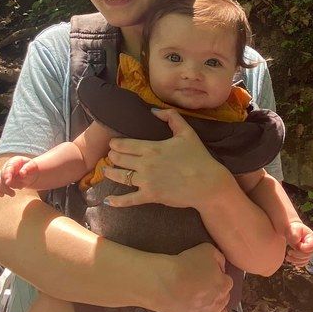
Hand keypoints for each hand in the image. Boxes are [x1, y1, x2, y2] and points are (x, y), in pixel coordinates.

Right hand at [0, 156, 38, 196]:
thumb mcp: (34, 167)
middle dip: (7, 185)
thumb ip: (28, 168)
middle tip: (17, 191)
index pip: (8, 166)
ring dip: (4, 189)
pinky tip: (1, 195)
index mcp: (15, 161)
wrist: (30, 174)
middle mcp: (7, 166)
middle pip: (1, 175)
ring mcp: (2, 173)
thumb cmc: (32, 169)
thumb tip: (22, 173)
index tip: (8, 183)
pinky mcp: (0, 181)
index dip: (7, 174)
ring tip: (13, 194)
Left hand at [103, 108, 230, 208]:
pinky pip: (129, 199)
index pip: (125, 144)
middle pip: (119, 159)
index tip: (112, 143)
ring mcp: (146, 181)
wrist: (207, 183)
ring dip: (110, 173)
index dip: (115, 144)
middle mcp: (145, 164)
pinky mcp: (150, 196)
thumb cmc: (198, 157)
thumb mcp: (187, 132)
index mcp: (152, 147)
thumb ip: (171, 117)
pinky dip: (117, 201)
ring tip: (105, 171)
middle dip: (111, 156)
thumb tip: (153, 111)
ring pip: (120, 177)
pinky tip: (108, 201)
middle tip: (109, 156)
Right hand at [160, 243, 232, 311]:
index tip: (209, 274)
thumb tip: (222, 266)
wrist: (167, 283)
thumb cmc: (186, 264)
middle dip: (218, 293)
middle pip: (224, 298)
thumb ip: (219, 257)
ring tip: (215, 311)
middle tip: (206, 288)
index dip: (218, 277)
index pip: (227, 281)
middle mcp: (220, 301)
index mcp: (223, 284)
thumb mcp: (207, 250)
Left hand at [285, 221, 312, 266]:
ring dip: (296, 260)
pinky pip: (303, 263)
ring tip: (287, 256)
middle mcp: (311, 246)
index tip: (296, 245)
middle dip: (298, 255)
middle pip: (308, 255)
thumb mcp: (293, 229)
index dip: (304, 248)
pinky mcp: (304, 256)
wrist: (289, 231)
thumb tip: (296, 241)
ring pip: (305, 260)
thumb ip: (295, 234)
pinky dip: (297, 263)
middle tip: (289, 252)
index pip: (311, 246)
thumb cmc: (291, 229)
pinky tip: (291, 260)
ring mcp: (308, 251)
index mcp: (311, 238)